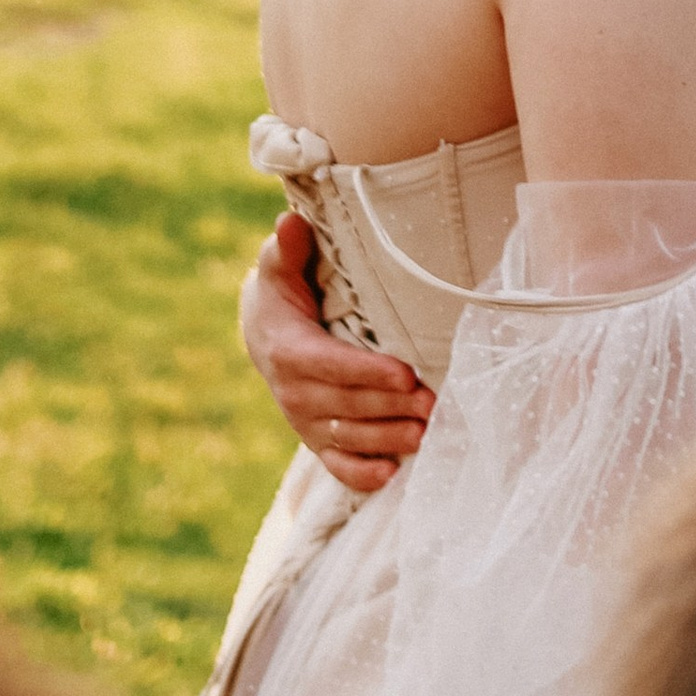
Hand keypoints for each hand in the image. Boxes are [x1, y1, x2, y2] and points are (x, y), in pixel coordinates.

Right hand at [238, 210, 432, 493]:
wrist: (262, 335)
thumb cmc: (282, 295)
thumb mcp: (279, 269)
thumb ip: (287, 249)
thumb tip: (290, 221)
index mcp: (289, 351)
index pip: (331, 367)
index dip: (367, 373)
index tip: (405, 374)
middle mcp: (295, 393)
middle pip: (347, 406)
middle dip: (391, 408)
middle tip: (433, 404)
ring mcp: (306, 422)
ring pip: (348, 438)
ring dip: (387, 439)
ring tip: (425, 434)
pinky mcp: (318, 441)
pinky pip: (338, 466)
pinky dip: (362, 474)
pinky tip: (391, 474)